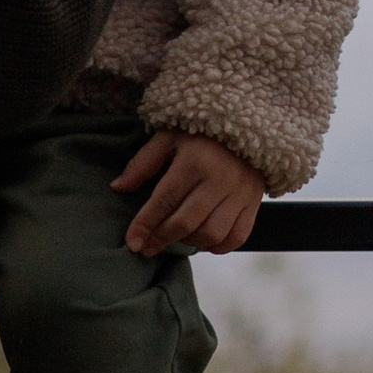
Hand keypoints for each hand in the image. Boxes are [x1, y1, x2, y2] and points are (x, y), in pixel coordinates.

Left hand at [114, 130, 267, 254]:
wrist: (247, 123)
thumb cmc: (200, 132)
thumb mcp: (167, 138)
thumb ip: (143, 164)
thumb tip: (118, 188)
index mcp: (194, 162)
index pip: (164, 201)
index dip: (145, 225)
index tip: (132, 243)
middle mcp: (219, 179)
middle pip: (186, 222)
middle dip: (162, 239)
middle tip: (147, 249)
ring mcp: (240, 192)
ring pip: (212, 233)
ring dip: (189, 242)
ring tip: (175, 238)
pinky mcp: (254, 201)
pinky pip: (238, 236)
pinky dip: (219, 246)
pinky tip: (203, 242)